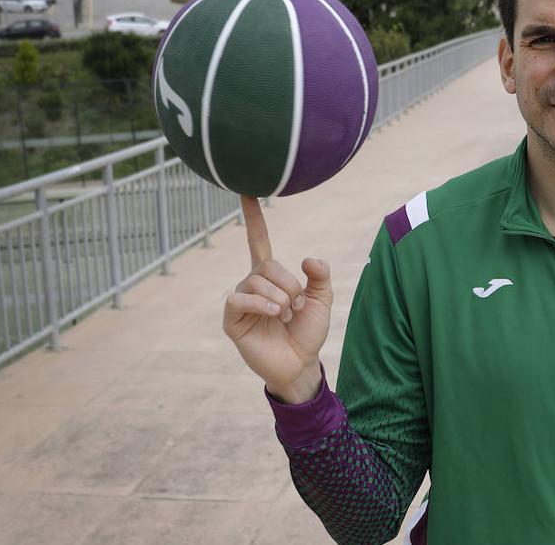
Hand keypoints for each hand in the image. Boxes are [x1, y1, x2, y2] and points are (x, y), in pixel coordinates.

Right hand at [223, 196, 332, 402]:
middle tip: (297, 307)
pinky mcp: (232, 320)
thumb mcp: (322, 300)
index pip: (258, 241)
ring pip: (256, 280)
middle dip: (289, 285)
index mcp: (272, 276)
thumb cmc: (308, 332)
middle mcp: (252, 283)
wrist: (300, 363)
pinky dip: (262, 303)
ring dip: (280, 298)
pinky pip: (240, 298)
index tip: (246, 192)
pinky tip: (275, 314)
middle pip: (267, 265)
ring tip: (286, 315)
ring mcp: (241, 301)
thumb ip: (320, 277)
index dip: (253, 218)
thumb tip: (308, 259)